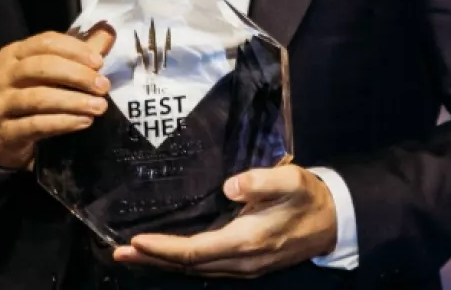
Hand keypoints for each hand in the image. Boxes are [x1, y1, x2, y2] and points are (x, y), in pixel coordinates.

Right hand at [0, 27, 114, 170]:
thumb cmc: (32, 93)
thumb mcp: (52, 70)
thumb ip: (80, 51)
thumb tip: (108, 30)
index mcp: (14, 53)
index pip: (46, 42)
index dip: (75, 50)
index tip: (100, 62)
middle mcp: (3, 75)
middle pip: (41, 67)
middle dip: (77, 75)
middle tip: (104, 86)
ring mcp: (1, 104)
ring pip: (38, 98)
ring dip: (74, 101)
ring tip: (100, 106)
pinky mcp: (5, 131)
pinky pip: (36, 125)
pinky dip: (64, 122)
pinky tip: (85, 121)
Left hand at [113, 164, 338, 277]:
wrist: (333, 222)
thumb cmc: (309, 197)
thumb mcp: (291, 180)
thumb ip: (261, 181)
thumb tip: (230, 186)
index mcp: (248, 240)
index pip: (195, 250)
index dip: (164, 248)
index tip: (135, 240)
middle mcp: (241, 260)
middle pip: (188, 266)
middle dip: (152, 259)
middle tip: (117, 252)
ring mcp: (243, 267)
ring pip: (195, 270)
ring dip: (162, 263)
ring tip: (133, 254)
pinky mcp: (245, 265)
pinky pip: (205, 268)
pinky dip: (181, 263)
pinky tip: (168, 255)